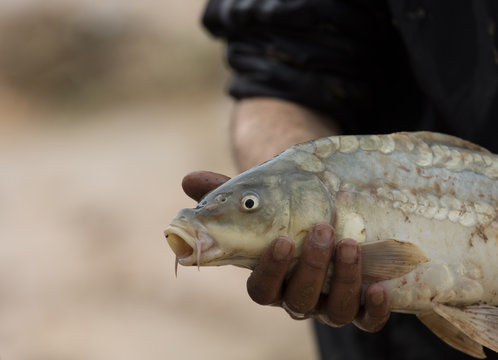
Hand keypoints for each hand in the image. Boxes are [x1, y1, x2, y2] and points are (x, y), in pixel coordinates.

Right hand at [182, 170, 390, 331]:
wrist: (321, 216)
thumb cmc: (284, 214)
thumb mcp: (258, 202)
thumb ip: (224, 194)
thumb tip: (188, 180)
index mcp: (270, 280)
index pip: (262, 289)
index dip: (271, 271)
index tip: (282, 241)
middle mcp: (297, 297)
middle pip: (299, 299)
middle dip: (312, 268)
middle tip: (323, 230)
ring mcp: (328, 304)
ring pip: (334, 310)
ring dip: (343, 279)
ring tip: (349, 243)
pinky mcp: (360, 305)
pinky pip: (366, 321)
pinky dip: (372, 310)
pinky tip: (378, 286)